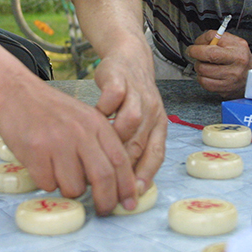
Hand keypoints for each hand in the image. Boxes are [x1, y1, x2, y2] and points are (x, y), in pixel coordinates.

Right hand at [0, 80, 136, 215]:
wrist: (16, 95)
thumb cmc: (51, 110)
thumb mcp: (84, 118)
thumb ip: (100, 144)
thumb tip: (116, 181)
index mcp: (97, 124)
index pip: (120, 160)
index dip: (127, 186)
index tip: (129, 203)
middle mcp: (80, 133)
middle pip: (103, 177)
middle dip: (106, 201)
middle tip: (103, 210)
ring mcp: (57, 143)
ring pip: (75, 187)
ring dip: (71, 189)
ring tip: (62, 173)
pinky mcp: (35, 153)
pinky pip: (49, 184)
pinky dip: (48, 182)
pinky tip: (43, 166)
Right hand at [92, 42, 166, 198]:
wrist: (128, 56)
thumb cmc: (131, 97)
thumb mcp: (139, 122)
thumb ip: (132, 147)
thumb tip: (122, 184)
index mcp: (158, 125)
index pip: (156, 155)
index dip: (145, 176)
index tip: (132, 194)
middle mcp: (152, 111)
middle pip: (141, 143)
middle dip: (125, 166)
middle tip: (106, 180)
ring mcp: (137, 94)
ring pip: (132, 121)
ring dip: (115, 137)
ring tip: (97, 149)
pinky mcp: (120, 78)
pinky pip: (114, 96)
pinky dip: (104, 109)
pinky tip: (92, 118)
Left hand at [187, 30, 251, 98]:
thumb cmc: (241, 58)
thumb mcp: (234, 42)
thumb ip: (217, 38)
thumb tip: (199, 42)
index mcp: (238, 48)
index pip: (214, 38)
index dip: (200, 41)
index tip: (196, 44)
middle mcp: (236, 63)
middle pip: (208, 55)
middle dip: (196, 53)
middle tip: (194, 53)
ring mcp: (231, 78)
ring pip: (203, 70)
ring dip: (199, 67)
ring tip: (204, 65)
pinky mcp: (225, 89)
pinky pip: (205, 83)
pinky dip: (201, 78)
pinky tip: (207, 75)